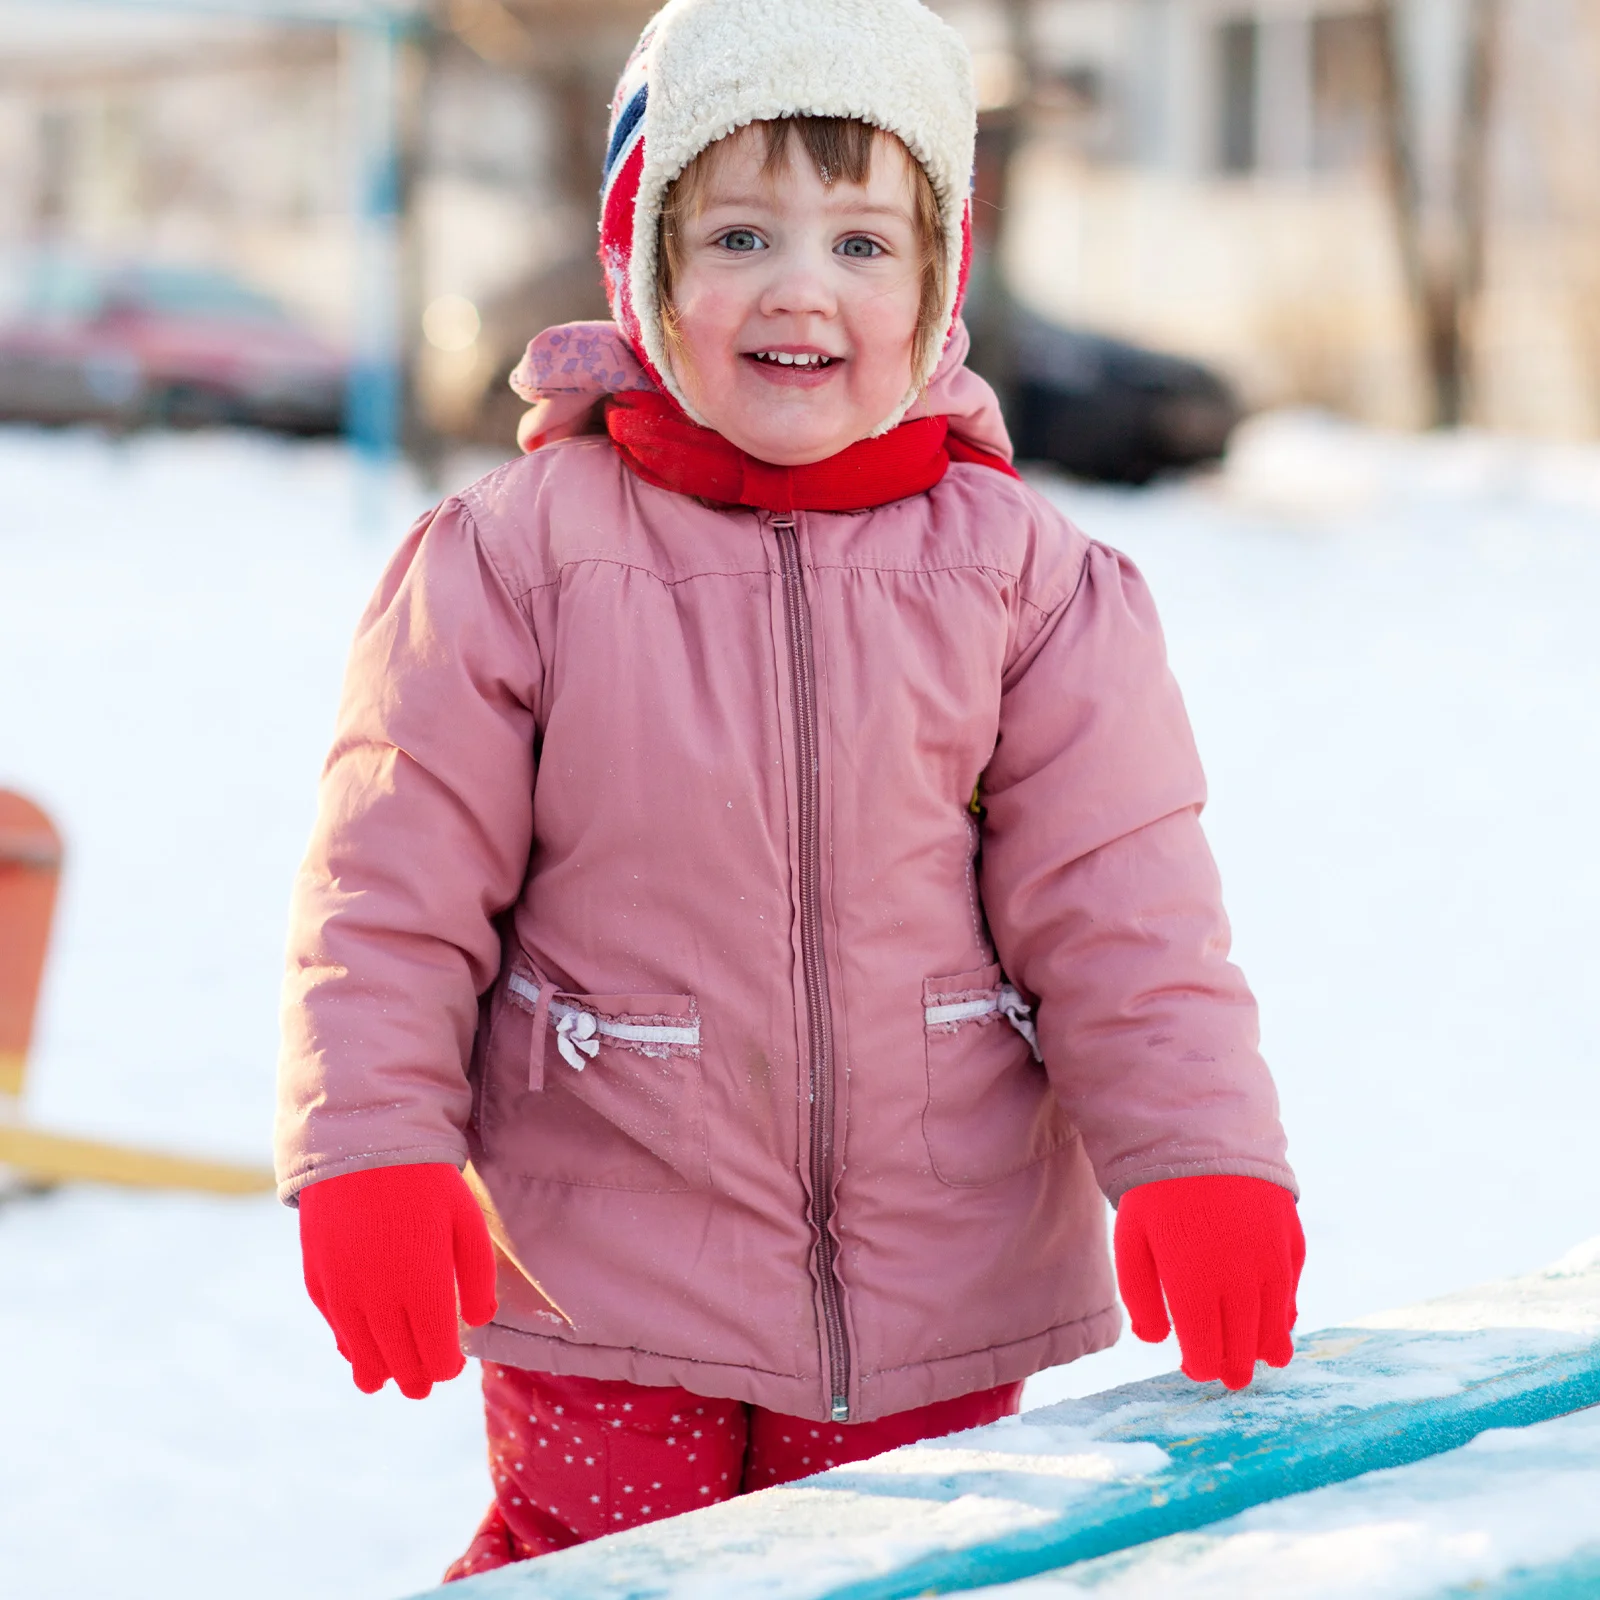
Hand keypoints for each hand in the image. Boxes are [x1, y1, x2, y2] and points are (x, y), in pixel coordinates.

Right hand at [298, 1162, 497, 1398]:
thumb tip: (477, 1321)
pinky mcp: (318, 1282)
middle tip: (424, 1382)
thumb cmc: (427, 1184)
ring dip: (380, 1372)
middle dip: (416, 1378)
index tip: (451, 1364)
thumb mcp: (468, 1223)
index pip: (436, 1356)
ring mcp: (345, 1294)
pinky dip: (350, 1344)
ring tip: (390, 1379)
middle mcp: (381, 1301)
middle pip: (400, 1365)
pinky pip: (336, 1329)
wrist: (362, 1147)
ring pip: (363, 1357)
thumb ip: (479, 1278)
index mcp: (425, 1288)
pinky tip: (358, 1349)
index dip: (445, 1367)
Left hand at [1114, 1174, 1303, 1391]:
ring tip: (1261, 1360)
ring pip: (1275, 1323)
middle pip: (1243, 1343)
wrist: (1203, 1135)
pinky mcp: (1290, 1241)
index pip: (1206, 1347)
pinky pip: (1291, 1289)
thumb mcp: (1132, 1240)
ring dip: (1267, 1345)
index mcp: (1194, 1284)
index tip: (1197, 1369)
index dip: (1203, 1365)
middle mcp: (1239, 1280)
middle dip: (1236, 1364)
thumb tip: (1156, 1339)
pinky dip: (1286, 1309)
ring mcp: (1271, 1261)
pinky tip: (1280, 1319)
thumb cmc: (1157, 1191)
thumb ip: (1140, 1295)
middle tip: (1232, 1379)